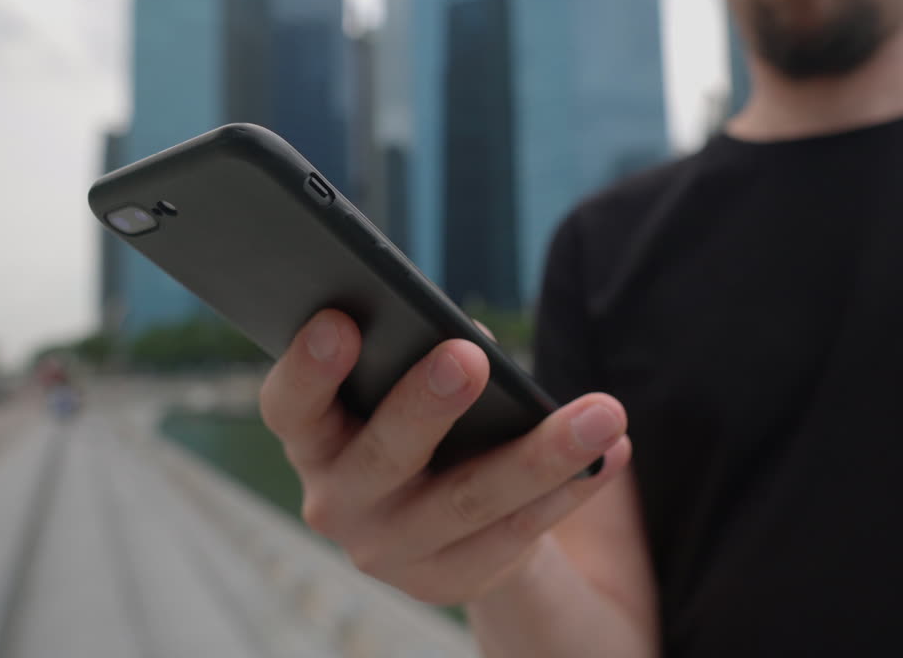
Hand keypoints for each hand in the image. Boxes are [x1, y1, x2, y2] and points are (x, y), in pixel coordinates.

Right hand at [259, 309, 631, 604]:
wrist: (439, 529)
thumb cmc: (419, 425)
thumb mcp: (402, 392)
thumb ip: (423, 359)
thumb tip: (477, 343)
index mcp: (313, 439)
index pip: (290, 406)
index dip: (307, 368)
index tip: (340, 322)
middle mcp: (337, 502)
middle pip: (384, 457)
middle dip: (426, 405)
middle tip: (467, 357)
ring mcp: (390, 551)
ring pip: (470, 500)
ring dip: (541, 455)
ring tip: (602, 413)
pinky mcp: (448, 580)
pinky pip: (517, 533)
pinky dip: (569, 490)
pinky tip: (612, 454)